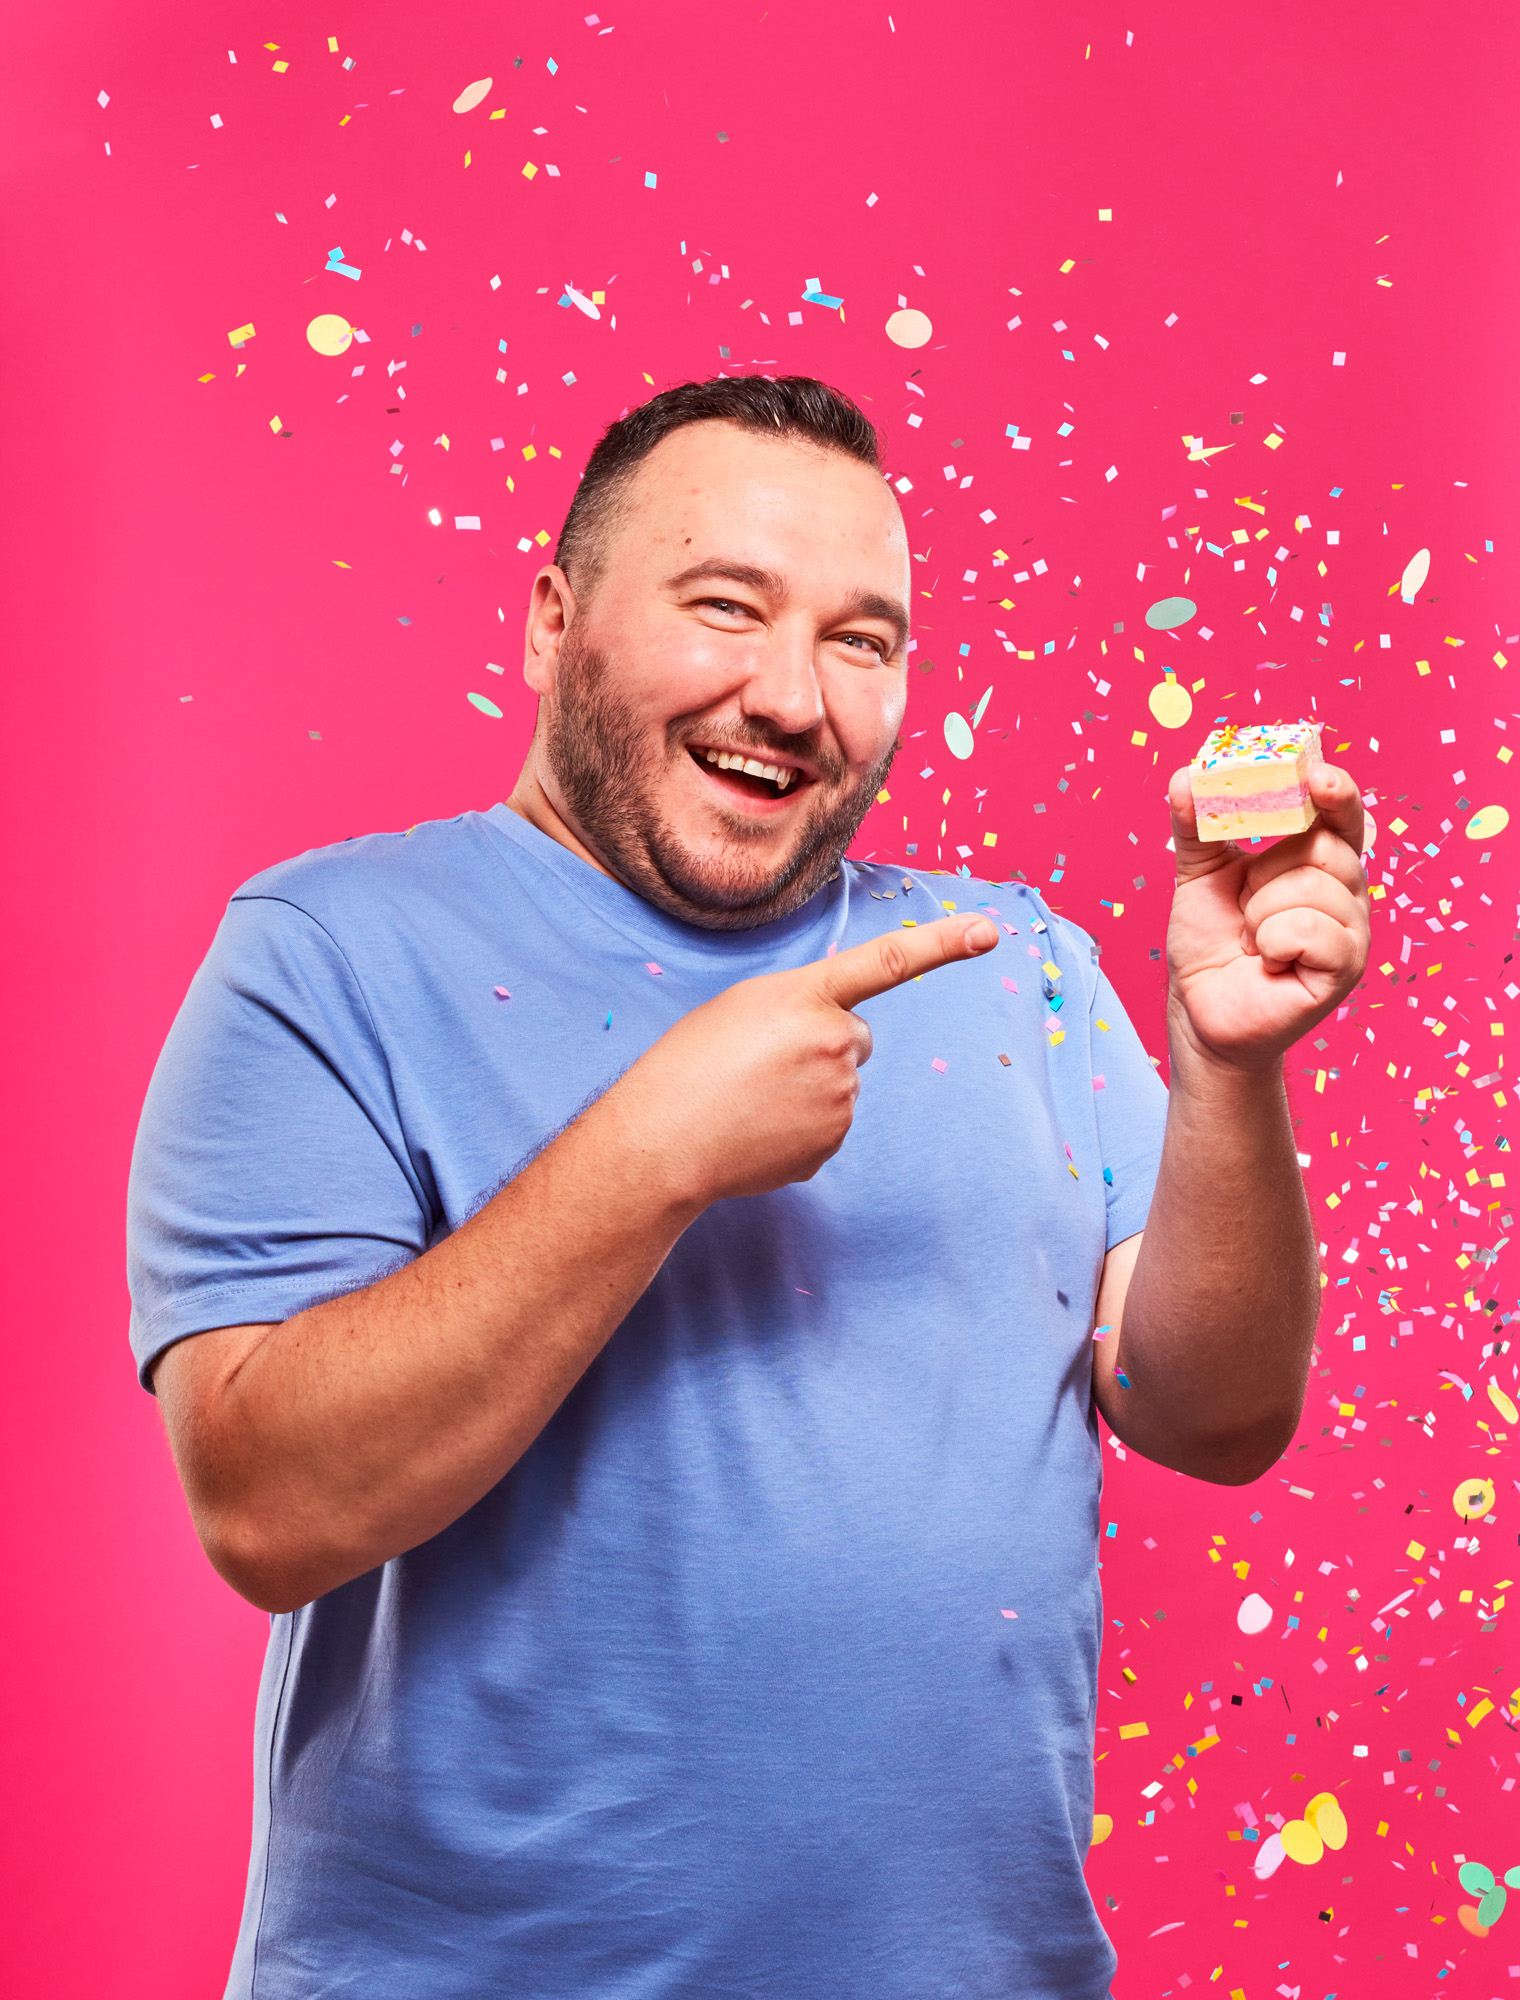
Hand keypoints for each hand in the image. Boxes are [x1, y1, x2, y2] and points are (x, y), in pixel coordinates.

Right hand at [613, 914, 998, 1205]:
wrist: (663, 1142)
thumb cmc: (688, 1065)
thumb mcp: (741, 1007)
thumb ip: (799, 1008)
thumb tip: (840, 1048)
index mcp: (806, 996)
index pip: (888, 961)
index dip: (942, 944)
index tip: (989, 931)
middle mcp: (835, 1042)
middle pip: (855, 1035)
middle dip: (824, 1044)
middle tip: (764, 1062)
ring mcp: (839, 1097)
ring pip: (841, 1082)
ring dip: (808, 1087)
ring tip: (751, 1098)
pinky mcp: (831, 1143)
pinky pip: (827, 1124)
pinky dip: (799, 1126)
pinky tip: (757, 1128)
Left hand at [1164, 761, 1370, 1072]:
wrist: (1200, 1008)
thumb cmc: (1210, 942)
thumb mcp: (1198, 873)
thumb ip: (1195, 823)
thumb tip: (1186, 773)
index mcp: (1321, 862)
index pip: (1342, 814)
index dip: (1335, 792)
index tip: (1316, 775)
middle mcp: (1347, 892)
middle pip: (1324, 847)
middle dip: (1265, 874)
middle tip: (1247, 906)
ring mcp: (1353, 932)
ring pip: (1313, 889)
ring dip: (1261, 914)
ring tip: (1254, 941)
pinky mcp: (1346, 969)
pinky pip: (1312, 931)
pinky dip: (1274, 943)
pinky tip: (1269, 962)